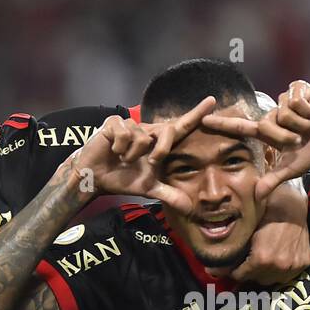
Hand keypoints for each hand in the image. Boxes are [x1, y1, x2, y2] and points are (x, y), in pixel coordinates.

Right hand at [73, 97, 216, 211]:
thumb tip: (188, 208)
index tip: (212, 101)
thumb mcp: (149, 188)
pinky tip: (113, 151)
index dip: (196, 114)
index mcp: (158, 143)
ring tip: (123, 159)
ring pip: (143, 137)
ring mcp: (131, 125)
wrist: (96, 178)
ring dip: (133, 154)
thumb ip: (169, 195)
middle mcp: (148, 131)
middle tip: (150, 162)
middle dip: (161, 150)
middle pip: (167, 131)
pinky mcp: (114, 123)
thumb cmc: (123, 179)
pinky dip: (120, 147)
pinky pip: (125, 133)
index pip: (181, 127)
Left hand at [201, 81, 309, 198]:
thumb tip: (257, 195)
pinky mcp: (298, 87)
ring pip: (283, 112)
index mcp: (269, 130)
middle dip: (287, 135)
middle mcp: (273, 113)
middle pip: (268, 124)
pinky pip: (295, 100)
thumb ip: (275, 179)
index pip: (241, 127)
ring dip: (301, 122)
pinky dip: (308, 109)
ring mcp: (284, 99)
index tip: (202, 121)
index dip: (222, 124)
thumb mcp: (294, 167)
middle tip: (303, 137)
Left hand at [231, 178, 309, 284]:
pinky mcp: (304, 263)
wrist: (292, 204)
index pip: (240, 276)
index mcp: (262, 258)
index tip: (228, 268)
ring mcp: (293, 266)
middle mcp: (278, 266)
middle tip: (245, 261)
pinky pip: (287, 275)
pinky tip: (276, 258)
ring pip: (271, 280)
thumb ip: (234, 251)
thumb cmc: (265, 212)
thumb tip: (212, 270)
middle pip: (256, 279)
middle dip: (248, 272)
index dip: (233, 271)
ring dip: (264, 273)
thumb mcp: (246, 230)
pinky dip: (279, 270)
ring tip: (260, 261)